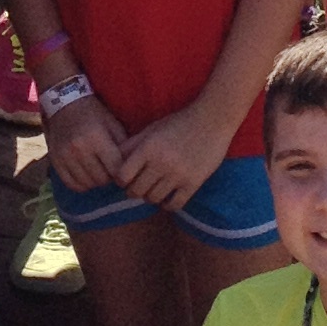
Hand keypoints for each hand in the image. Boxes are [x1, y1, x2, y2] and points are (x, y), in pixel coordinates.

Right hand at [42, 82, 128, 194]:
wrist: (64, 103)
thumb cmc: (93, 113)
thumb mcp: (112, 123)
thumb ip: (123, 145)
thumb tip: (131, 166)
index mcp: (96, 137)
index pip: (115, 168)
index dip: (122, 172)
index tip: (123, 168)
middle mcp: (79, 148)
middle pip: (101, 179)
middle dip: (109, 177)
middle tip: (110, 170)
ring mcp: (65, 156)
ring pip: (87, 184)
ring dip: (96, 181)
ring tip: (98, 171)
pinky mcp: (55, 161)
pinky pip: (71, 184)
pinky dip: (81, 184)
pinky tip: (86, 175)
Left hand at [115, 103, 232, 212]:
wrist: (212, 120)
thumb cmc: (179, 122)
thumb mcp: (153, 128)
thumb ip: (133, 144)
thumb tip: (115, 159)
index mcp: (148, 148)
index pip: (122, 176)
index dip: (121, 180)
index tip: (126, 178)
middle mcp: (161, 163)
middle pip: (136, 191)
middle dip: (134, 190)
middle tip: (138, 186)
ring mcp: (178, 175)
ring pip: (153, 199)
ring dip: (150, 197)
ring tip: (154, 189)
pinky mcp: (193, 183)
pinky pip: (174, 205)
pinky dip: (167, 204)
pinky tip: (168, 197)